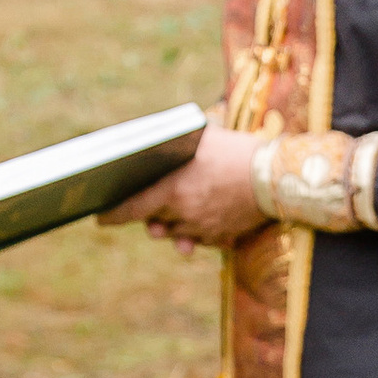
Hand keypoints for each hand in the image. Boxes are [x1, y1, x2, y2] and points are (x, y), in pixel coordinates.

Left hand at [106, 123, 264, 249]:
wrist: (277, 176)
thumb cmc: (237, 150)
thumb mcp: (201, 139)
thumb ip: (174, 145)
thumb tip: (149, 142)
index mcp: (173, 189)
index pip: (133, 208)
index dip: (113, 215)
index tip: (100, 218)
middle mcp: (184, 213)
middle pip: (154, 222)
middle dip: (149, 217)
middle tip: (145, 211)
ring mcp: (204, 229)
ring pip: (177, 233)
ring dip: (172, 225)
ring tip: (171, 217)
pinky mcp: (222, 238)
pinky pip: (201, 239)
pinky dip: (197, 231)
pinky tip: (203, 216)